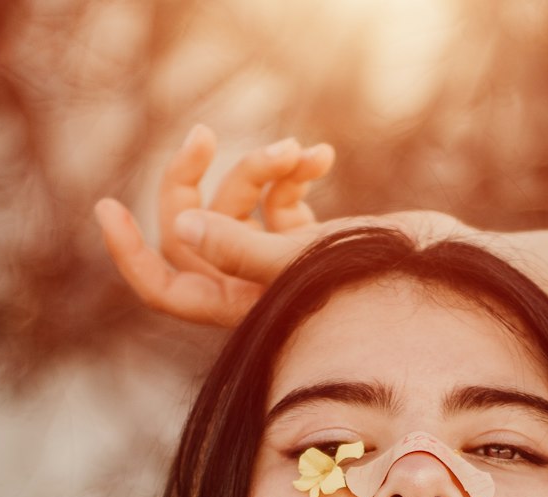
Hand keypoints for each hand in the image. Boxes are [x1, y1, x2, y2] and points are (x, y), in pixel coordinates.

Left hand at [94, 125, 465, 328]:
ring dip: (261, 168)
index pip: (166, 288)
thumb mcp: (300, 262)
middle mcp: (247, 290)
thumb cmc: (374, 284)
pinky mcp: (302, 240)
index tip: (106, 206)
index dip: (130, 254)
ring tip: (299, 151)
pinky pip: (276, 197)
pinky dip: (294, 171)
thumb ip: (240, 248)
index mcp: (237, 310)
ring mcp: (273, 264)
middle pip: (190, 230)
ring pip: (236, 204)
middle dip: (193, 180)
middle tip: (202, 136)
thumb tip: (186, 225)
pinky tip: (323, 156)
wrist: (441, 279)